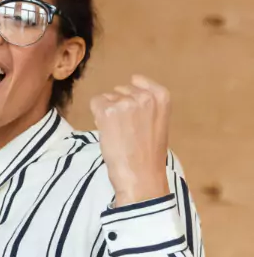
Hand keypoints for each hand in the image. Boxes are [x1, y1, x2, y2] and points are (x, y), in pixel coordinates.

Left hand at [91, 76, 170, 207]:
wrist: (141, 175)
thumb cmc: (149, 154)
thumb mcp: (158, 123)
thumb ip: (147, 105)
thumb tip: (128, 87)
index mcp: (162, 97)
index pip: (138, 81)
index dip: (131, 97)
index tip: (133, 114)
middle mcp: (145, 96)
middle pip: (120, 90)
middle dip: (119, 106)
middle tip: (126, 129)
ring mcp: (125, 102)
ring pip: (107, 98)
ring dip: (108, 112)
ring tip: (119, 133)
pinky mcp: (108, 111)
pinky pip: (95, 103)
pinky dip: (97, 116)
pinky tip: (108, 131)